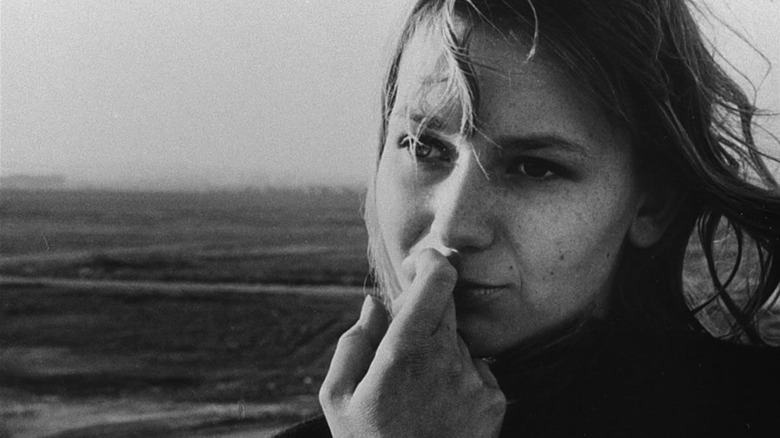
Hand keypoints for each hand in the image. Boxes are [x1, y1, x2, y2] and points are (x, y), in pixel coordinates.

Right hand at [319, 249, 505, 436]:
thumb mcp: (338, 398)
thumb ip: (354, 342)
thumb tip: (374, 303)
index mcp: (405, 352)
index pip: (436, 281)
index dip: (429, 262)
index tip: (417, 263)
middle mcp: (447, 359)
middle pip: (447, 305)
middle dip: (424, 311)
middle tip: (401, 343)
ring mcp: (476, 381)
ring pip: (459, 339)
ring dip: (439, 348)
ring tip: (415, 392)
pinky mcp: (495, 401)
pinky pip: (477, 367)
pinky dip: (459, 374)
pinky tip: (437, 406)